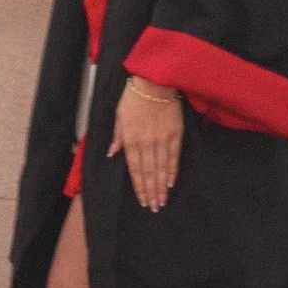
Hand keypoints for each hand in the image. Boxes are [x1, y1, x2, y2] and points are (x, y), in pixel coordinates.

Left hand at [108, 75, 183, 211]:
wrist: (154, 80)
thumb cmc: (134, 96)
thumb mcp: (119, 115)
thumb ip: (118, 136)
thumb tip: (112, 153)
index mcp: (131, 138)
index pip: (135, 169)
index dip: (139, 187)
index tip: (142, 200)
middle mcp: (146, 142)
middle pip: (149, 172)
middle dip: (151, 192)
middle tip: (154, 206)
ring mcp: (162, 138)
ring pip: (161, 168)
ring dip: (162, 186)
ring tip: (163, 200)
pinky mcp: (175, 133)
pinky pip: (174, 156)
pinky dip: (172, 170)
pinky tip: (172, 181)